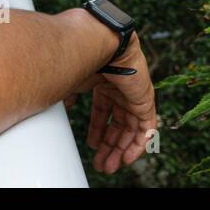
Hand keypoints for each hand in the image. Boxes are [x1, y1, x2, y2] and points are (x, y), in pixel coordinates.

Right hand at [63, 33, 156, 173]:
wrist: (99, 44)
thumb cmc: (82, 58)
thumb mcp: (70, 82)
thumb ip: (68, 97)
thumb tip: (63, 109)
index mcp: (104, 84)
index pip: (104, 113)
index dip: (98, 132)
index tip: (92, 146)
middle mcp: (121, 90)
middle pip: (118, 123)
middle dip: (109, 145)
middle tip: (101, 163)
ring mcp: (134, 95)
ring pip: (132, 129)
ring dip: (122, 149)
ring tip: (111, 166)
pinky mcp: (145, 100)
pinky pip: (147, 127)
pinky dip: (139, 144)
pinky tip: (128, 157)